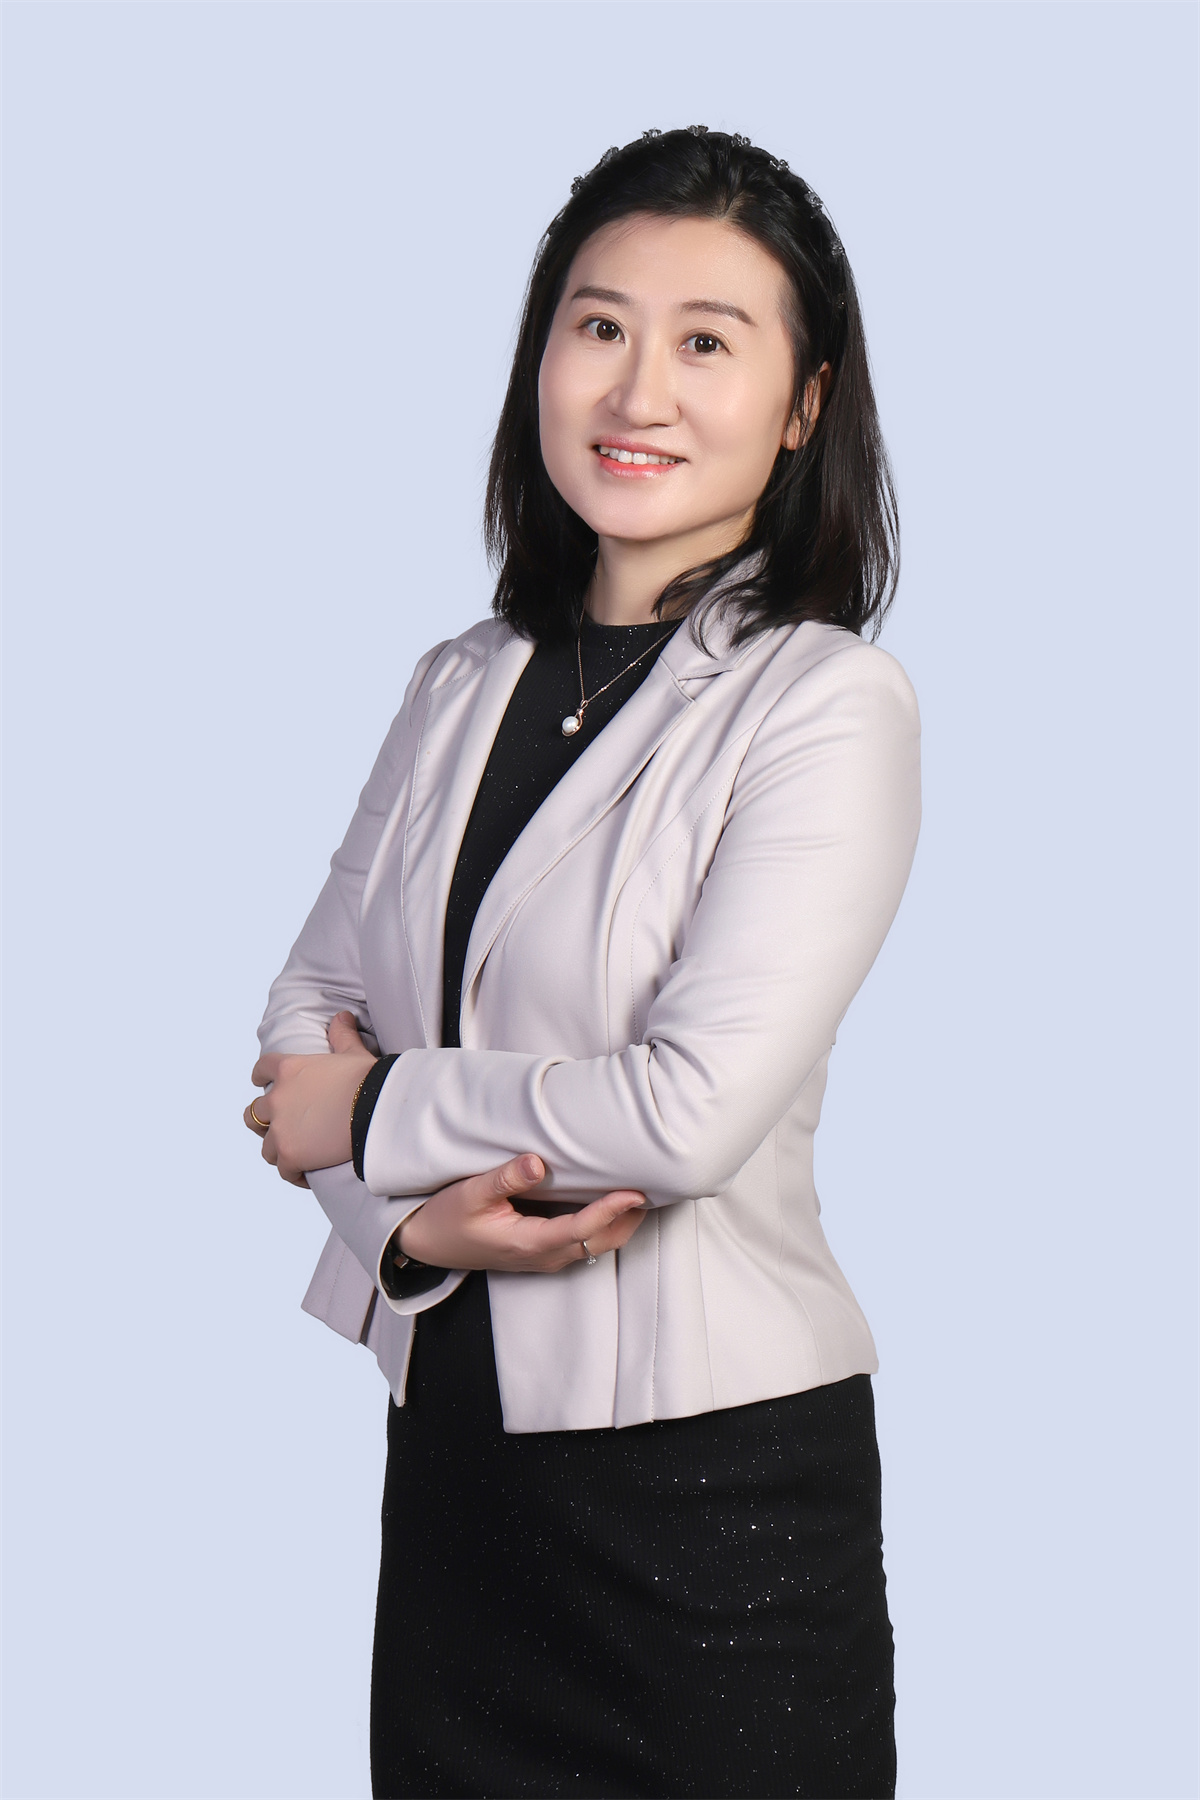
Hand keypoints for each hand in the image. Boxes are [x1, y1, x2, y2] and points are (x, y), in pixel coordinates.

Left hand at [245, 1011, 375, 1186]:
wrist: (376, 1111)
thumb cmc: (369, 1080)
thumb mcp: (354, 1053)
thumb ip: (342, 1035)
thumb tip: (342, 1016)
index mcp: (289, 1069)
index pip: (262, 1070)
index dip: (260, 1077)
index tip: (259, 1083)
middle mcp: (277, 1098)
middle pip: (254, 1113)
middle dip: (264, 1120)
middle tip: (278, 1126)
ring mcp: (280, 1129)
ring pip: (266, 1145)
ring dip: (278, 1148)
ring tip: (293, 1155)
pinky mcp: (289, 1155)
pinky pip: (283, 1170)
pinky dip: (293, 1173)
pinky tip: (304, 1175)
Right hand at [399, 1153, 646, 1272]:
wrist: (427, 1244)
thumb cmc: (447, 1217)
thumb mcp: (469, 1193)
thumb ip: (504, 1178)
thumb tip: (538, 1163)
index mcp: (528, 1243)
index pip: (581, 1229)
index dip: (610, 1210)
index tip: (634, 1190)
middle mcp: (544, 1256)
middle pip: (602, 1242)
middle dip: (630, 1218)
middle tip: (657, 1186)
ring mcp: (545, 1256)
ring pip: (597, 1244)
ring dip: (623, 1222)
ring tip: (645, 1190)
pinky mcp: (543, 1250)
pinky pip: (586, 1240)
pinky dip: (607, 1223)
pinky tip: (615, 1201)